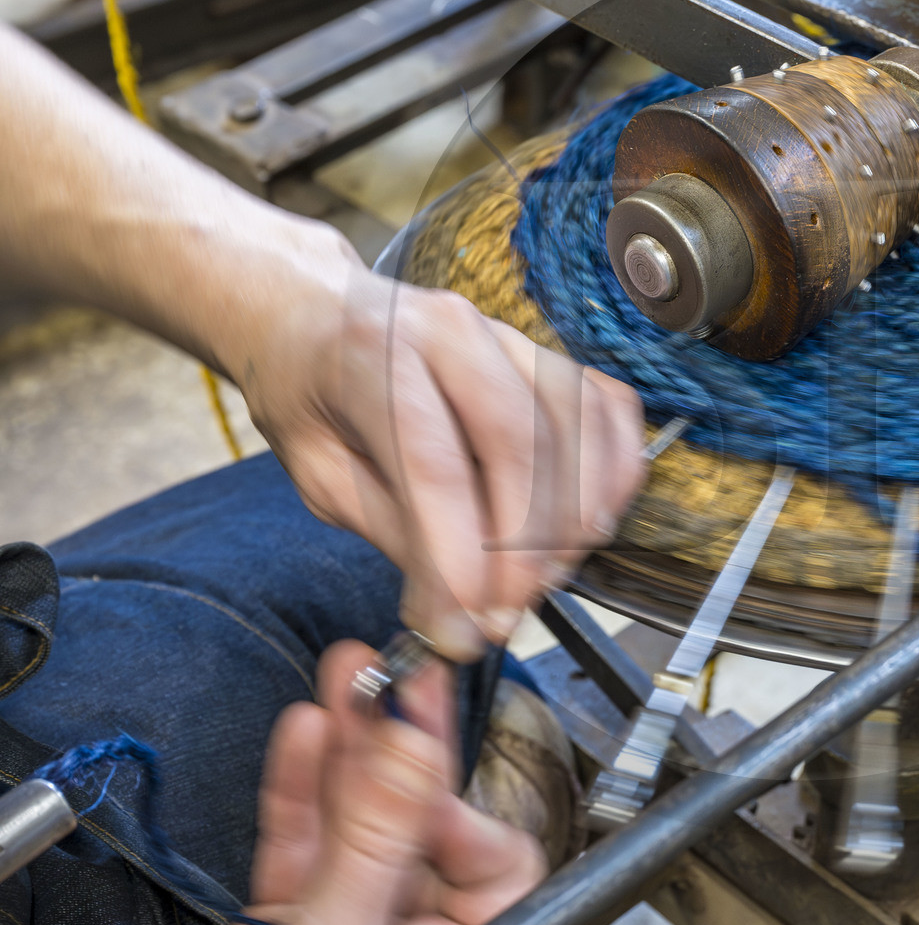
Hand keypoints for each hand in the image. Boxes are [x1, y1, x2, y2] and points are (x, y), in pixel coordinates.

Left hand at [0, 31, 644, 653]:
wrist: (304, 296)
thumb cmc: (302, 381)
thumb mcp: (312, 466)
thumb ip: (389, 529)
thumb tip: (451, 608)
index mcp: (369, 359)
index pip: (433, 467)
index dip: (461, 558)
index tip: (468, 628)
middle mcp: (444, 331)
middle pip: (517, 446)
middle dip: (520, 546)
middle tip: (503, 615)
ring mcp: (499, 329)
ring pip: (571, 425)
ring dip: (571, 514)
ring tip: (541, 576)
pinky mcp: (538, 340)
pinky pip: (603, 404)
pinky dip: (611, 465)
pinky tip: (590, 514)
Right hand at [0, 645, 540, 924]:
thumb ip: (373, 841)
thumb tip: (417, 749)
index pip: (497, 866)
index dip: (462, 803)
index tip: (422, 746)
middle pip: (425, 833)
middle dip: (405, 758)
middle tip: (394, 680)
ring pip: (360, 831)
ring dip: (351, 759)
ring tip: (346, 680)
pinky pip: (306, 850)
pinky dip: (301, 796)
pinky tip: (306, 736)